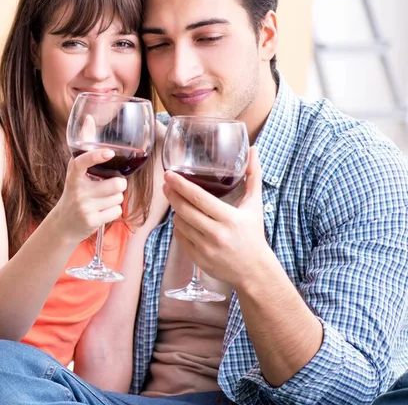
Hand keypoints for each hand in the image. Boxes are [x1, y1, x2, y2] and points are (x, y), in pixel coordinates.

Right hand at [52, 149, 126, 242]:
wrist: (62, 226)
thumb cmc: (74, 197)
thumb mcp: (73, 178)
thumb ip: (84, 162)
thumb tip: (98, 140)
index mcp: (73, 177)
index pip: (81, 163)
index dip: (95, 156)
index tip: (109, 153)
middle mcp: (78, 192)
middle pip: (116, 184)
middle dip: (120, 184)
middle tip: (114, 185)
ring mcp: (85, 207)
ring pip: (118, 198)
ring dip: (116, 198)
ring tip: (104, 200)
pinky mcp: (92, 221)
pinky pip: (117, 211)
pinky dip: (114, 210)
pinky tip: (103, 211)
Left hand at [163, 147, 269, 287]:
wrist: (254, 271)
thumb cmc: (253, 234)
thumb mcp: (255, 205)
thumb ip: (253, 176)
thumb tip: (253, 149)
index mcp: (229, 219)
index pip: (199, 198)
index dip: (181, 185)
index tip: (169, 174)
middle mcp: (216, 234)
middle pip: (184, 210)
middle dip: (172, 194)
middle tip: (166, 183)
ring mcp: (205, 248)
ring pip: (179, 223)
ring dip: (176, 211)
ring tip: (178, 201)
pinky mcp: (197, 259)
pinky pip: (179, 238)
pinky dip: (178, 227)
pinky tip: (183, 220)